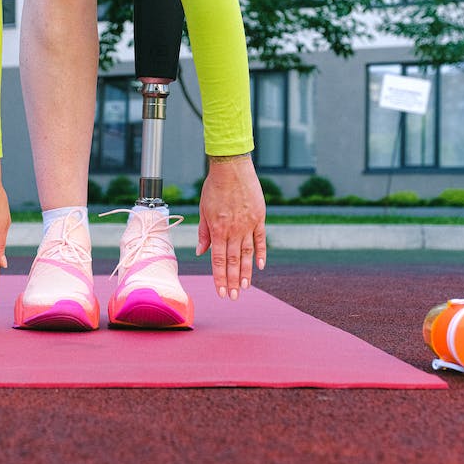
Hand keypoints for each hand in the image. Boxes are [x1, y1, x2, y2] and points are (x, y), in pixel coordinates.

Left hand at [196, 153, 266, 299]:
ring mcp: (248, 224)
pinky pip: (260, 239)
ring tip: (246, 287)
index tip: (221, 291)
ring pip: (248, 254)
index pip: (218, 260)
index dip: (219, 278)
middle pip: (233, 261)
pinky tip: (260, 267)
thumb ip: (204, 232)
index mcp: (218, 229)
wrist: (232, 167)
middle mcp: (234, 230)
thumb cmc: (214, 186)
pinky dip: (261, 253)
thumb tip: (201, 252)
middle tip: (234, 296)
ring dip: (246, 272)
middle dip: (233, 280)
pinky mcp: (259, 217)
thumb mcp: (203, 209)